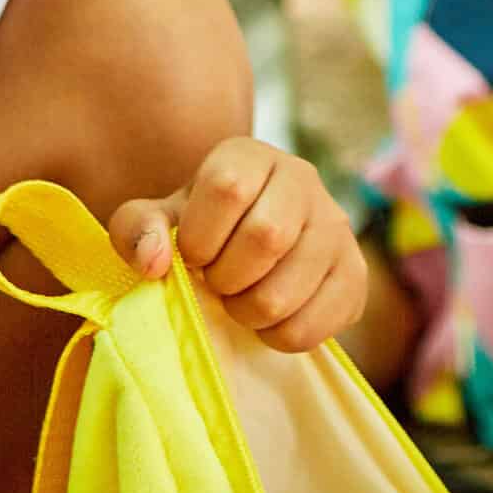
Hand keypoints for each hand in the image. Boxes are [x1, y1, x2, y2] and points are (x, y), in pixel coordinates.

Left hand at [108, 137, 365, 351]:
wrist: (246, 255)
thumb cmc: (198, 232)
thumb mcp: (157, 222)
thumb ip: (136, 229)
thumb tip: (154, 262)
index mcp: (251, 156)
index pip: (228, 186)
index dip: (199, 236)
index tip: (192, 255)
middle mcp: (303, 179)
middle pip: (265, 237)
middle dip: (225, 278)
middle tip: (217, 282)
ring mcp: (338, 226)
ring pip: (286, 290)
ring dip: (248, 312)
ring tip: (241, 299)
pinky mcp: (356, 275)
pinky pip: (312, 326)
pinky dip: (277, 336)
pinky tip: (272, 316)